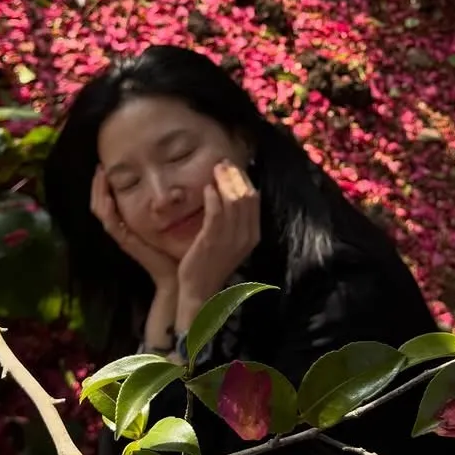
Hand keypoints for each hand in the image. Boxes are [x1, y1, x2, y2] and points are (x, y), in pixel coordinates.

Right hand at [91, 166, 178, 292]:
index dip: (105, 184)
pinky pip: (112, 225)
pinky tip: (108, 198)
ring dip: (99, 193)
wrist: (177, 275)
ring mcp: (123, 235)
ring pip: (102, 212)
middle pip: (101, 203)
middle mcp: (123, 228)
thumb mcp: (170, 220)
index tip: (106, 165)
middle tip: (99, 166)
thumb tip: (175, 183)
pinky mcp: (127, 243)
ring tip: (99, 175)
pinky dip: (108, 211)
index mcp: (129, 222)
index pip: (109, 200)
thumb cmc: (176, 247)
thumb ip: (169, 205)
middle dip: (98, 185)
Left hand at [176, 161, 259, 328]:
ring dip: (224, 181)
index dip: (244, 179)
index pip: (255, 198)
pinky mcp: (212, 240)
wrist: (200, 291)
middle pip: (247, 195)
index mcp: (253, 235)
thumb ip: (236, 220)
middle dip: (235, 175)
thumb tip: (236, 193)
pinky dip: (212, 196)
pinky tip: (206, 188)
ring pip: (233, 200)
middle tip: (223, 163)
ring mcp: (230, 238)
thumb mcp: (231, 241)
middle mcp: (245, 236)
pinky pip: (216, 212)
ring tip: (215, 170)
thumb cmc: (212, 263)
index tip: (233, 168)